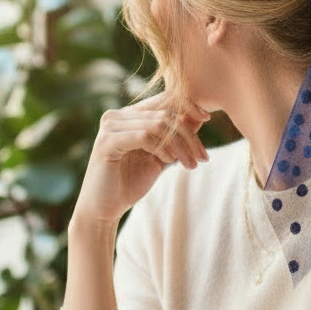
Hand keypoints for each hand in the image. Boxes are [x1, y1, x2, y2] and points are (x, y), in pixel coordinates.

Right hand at [71, 93, 209, 228]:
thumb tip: (201, 118)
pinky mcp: (107, 142)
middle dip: (189, 136)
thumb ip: (175, 138)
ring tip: (189, 164)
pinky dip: (162, 148)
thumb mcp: (160, 157)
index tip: (206, 118)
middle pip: (164, 114)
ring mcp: (110, 126)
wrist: (104, 209)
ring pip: (157, 124)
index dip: (187, 105)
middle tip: (202, 157)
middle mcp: (117, 115)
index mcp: (129, 115)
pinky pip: (144, 136)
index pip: (162, 100)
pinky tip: (169, 162)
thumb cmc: (130, 183)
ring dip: (179, 145)